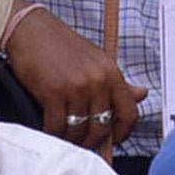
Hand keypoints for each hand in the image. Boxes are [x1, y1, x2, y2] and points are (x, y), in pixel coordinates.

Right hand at [3, 5, 147, 149]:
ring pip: (79, 130)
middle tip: (83, 143)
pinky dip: (53, 134)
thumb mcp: (97, 60)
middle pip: (102, 127)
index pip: (129, 112)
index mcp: (112, 72)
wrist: (32, 31)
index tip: (114, 141)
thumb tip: (142, 94)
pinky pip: (57, 127)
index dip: (123, 133)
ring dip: (71, 140)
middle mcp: (98, 80)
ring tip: (65, 137)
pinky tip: (50, 131)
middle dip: (92, 141)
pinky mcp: (53, 92)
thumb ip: (118, 82)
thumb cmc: (62, 46)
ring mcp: (76, 87)